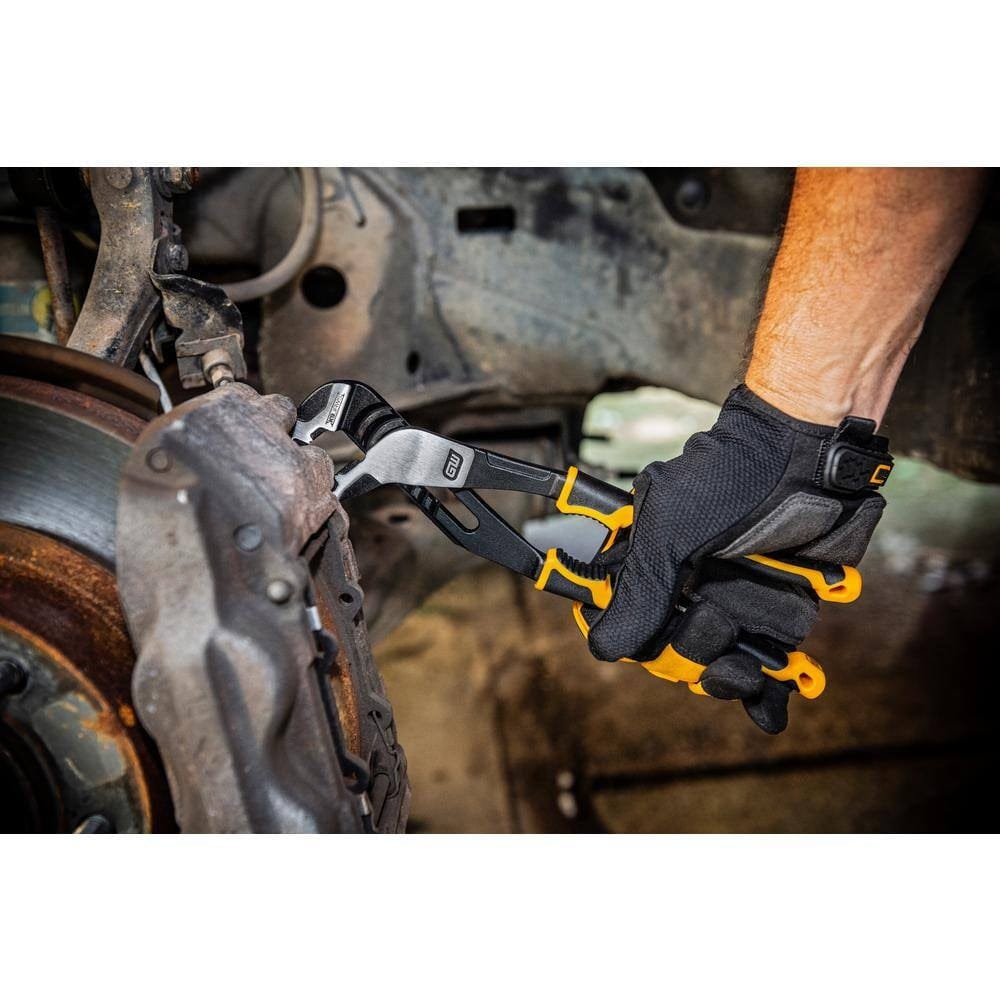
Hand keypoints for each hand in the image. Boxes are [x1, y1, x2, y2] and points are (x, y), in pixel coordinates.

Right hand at [586, 385, 890, 732]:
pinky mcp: (773, 614)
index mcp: (648, 566)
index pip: (630, 629)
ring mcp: (731, 604)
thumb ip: (640, 590)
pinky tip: (770, 712)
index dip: (645, 646)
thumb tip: (603, 649)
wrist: (812, 457)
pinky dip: (768, 697)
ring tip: (757, 617)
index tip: (660, 646)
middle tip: (716, 611)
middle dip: (700, 644)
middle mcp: (685, 591)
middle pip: (678, 657)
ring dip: (742, 655)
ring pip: (727, 664)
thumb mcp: (671, 526)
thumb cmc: (732, 475)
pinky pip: (768, 668)